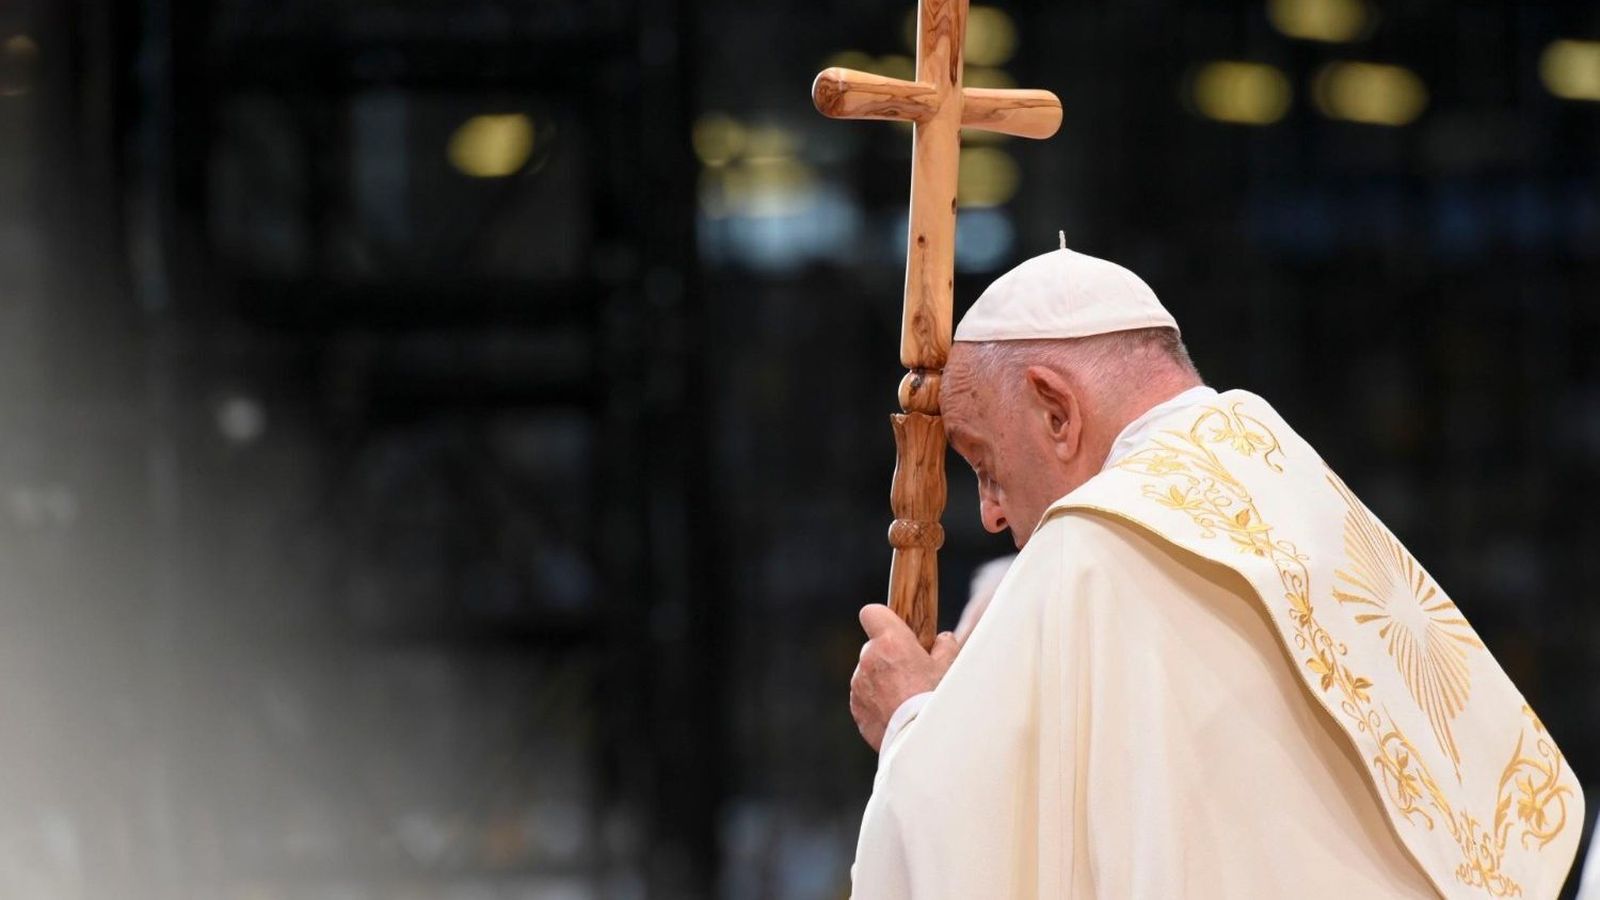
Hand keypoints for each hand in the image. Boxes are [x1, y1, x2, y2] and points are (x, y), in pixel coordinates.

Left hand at [849, 604, 959, 750]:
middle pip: (873, 647)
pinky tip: (896, 713)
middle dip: (888, 656)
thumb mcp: (950, 667)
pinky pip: (864, 697)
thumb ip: (944, 646)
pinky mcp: (856, 707)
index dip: (883, 619)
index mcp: (890, 642)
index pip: (872, 613)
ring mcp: (859, 685)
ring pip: (868, 674)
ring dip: (882, 680)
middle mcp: (869, 659)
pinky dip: (876, 702)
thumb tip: (942, 640)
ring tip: (905, 699)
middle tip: (910, 673)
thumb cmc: (937, 699)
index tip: (894, 628)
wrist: (921, 740)